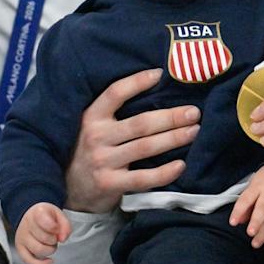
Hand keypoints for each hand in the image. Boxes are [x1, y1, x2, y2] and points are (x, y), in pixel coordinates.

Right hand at [15, 202, 71, 263]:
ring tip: (49, 243)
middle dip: (54, 239)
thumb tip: (63, 239)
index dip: (56, 228)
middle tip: (54, 235)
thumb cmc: (46, 216)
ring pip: (39, 250)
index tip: (57, 227)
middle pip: (45, 239)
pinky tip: (49, 261)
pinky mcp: (20, 248)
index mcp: (37, 213)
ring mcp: (21, 237)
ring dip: (50, 249)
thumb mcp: (58, 215)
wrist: (32, 217)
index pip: (46, 223)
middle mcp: (26, 225)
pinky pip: (29, 261)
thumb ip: (65, 225)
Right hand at [65, 68, 200, 212]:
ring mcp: (102, 161)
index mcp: (91, 117)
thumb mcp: (93, 126)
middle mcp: (96, 137)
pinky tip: (181, 165)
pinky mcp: (109, 184)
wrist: (69, 190)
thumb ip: (114, 114)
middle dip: (171, 117)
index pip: (115, 93)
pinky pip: (143, 178)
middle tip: (194, 112)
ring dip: (173, 138)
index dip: (137, 82)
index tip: (160, 74)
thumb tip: (156, 91)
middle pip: (140, 123)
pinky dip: (164, 172)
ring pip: (145, 147)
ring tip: (194, 131)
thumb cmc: (89, 150)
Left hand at [230, 163, 263, 247]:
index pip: (246, 198)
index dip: (238, 211)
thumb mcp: (253, 185)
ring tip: (256, 243)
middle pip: (263, 208)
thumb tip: (239, 221)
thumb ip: (246, 204)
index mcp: (258, 185)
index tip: (232, 222)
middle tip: (250, 234)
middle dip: (256, 222)